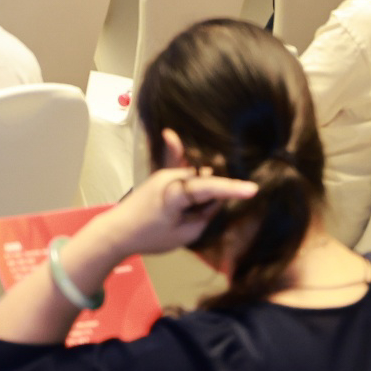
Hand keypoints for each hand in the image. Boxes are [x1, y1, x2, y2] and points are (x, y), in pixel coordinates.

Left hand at [73, 162, 254, 277]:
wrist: (117, 231)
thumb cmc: (150, 237)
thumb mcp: (184, 234)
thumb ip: (204, 216)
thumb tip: (215, 200)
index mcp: (175, 193)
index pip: (208, 188)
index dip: (231, 189)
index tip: (253, 189)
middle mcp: (170, 176)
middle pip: (205, 179)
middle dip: (217, 191)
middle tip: (211, 212)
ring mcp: (165, 173)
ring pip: (197, 175)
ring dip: (206, 185)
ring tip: (197, 203)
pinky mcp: (161, 175)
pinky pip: (179, 164)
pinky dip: (179, 151)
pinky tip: (169, 134)